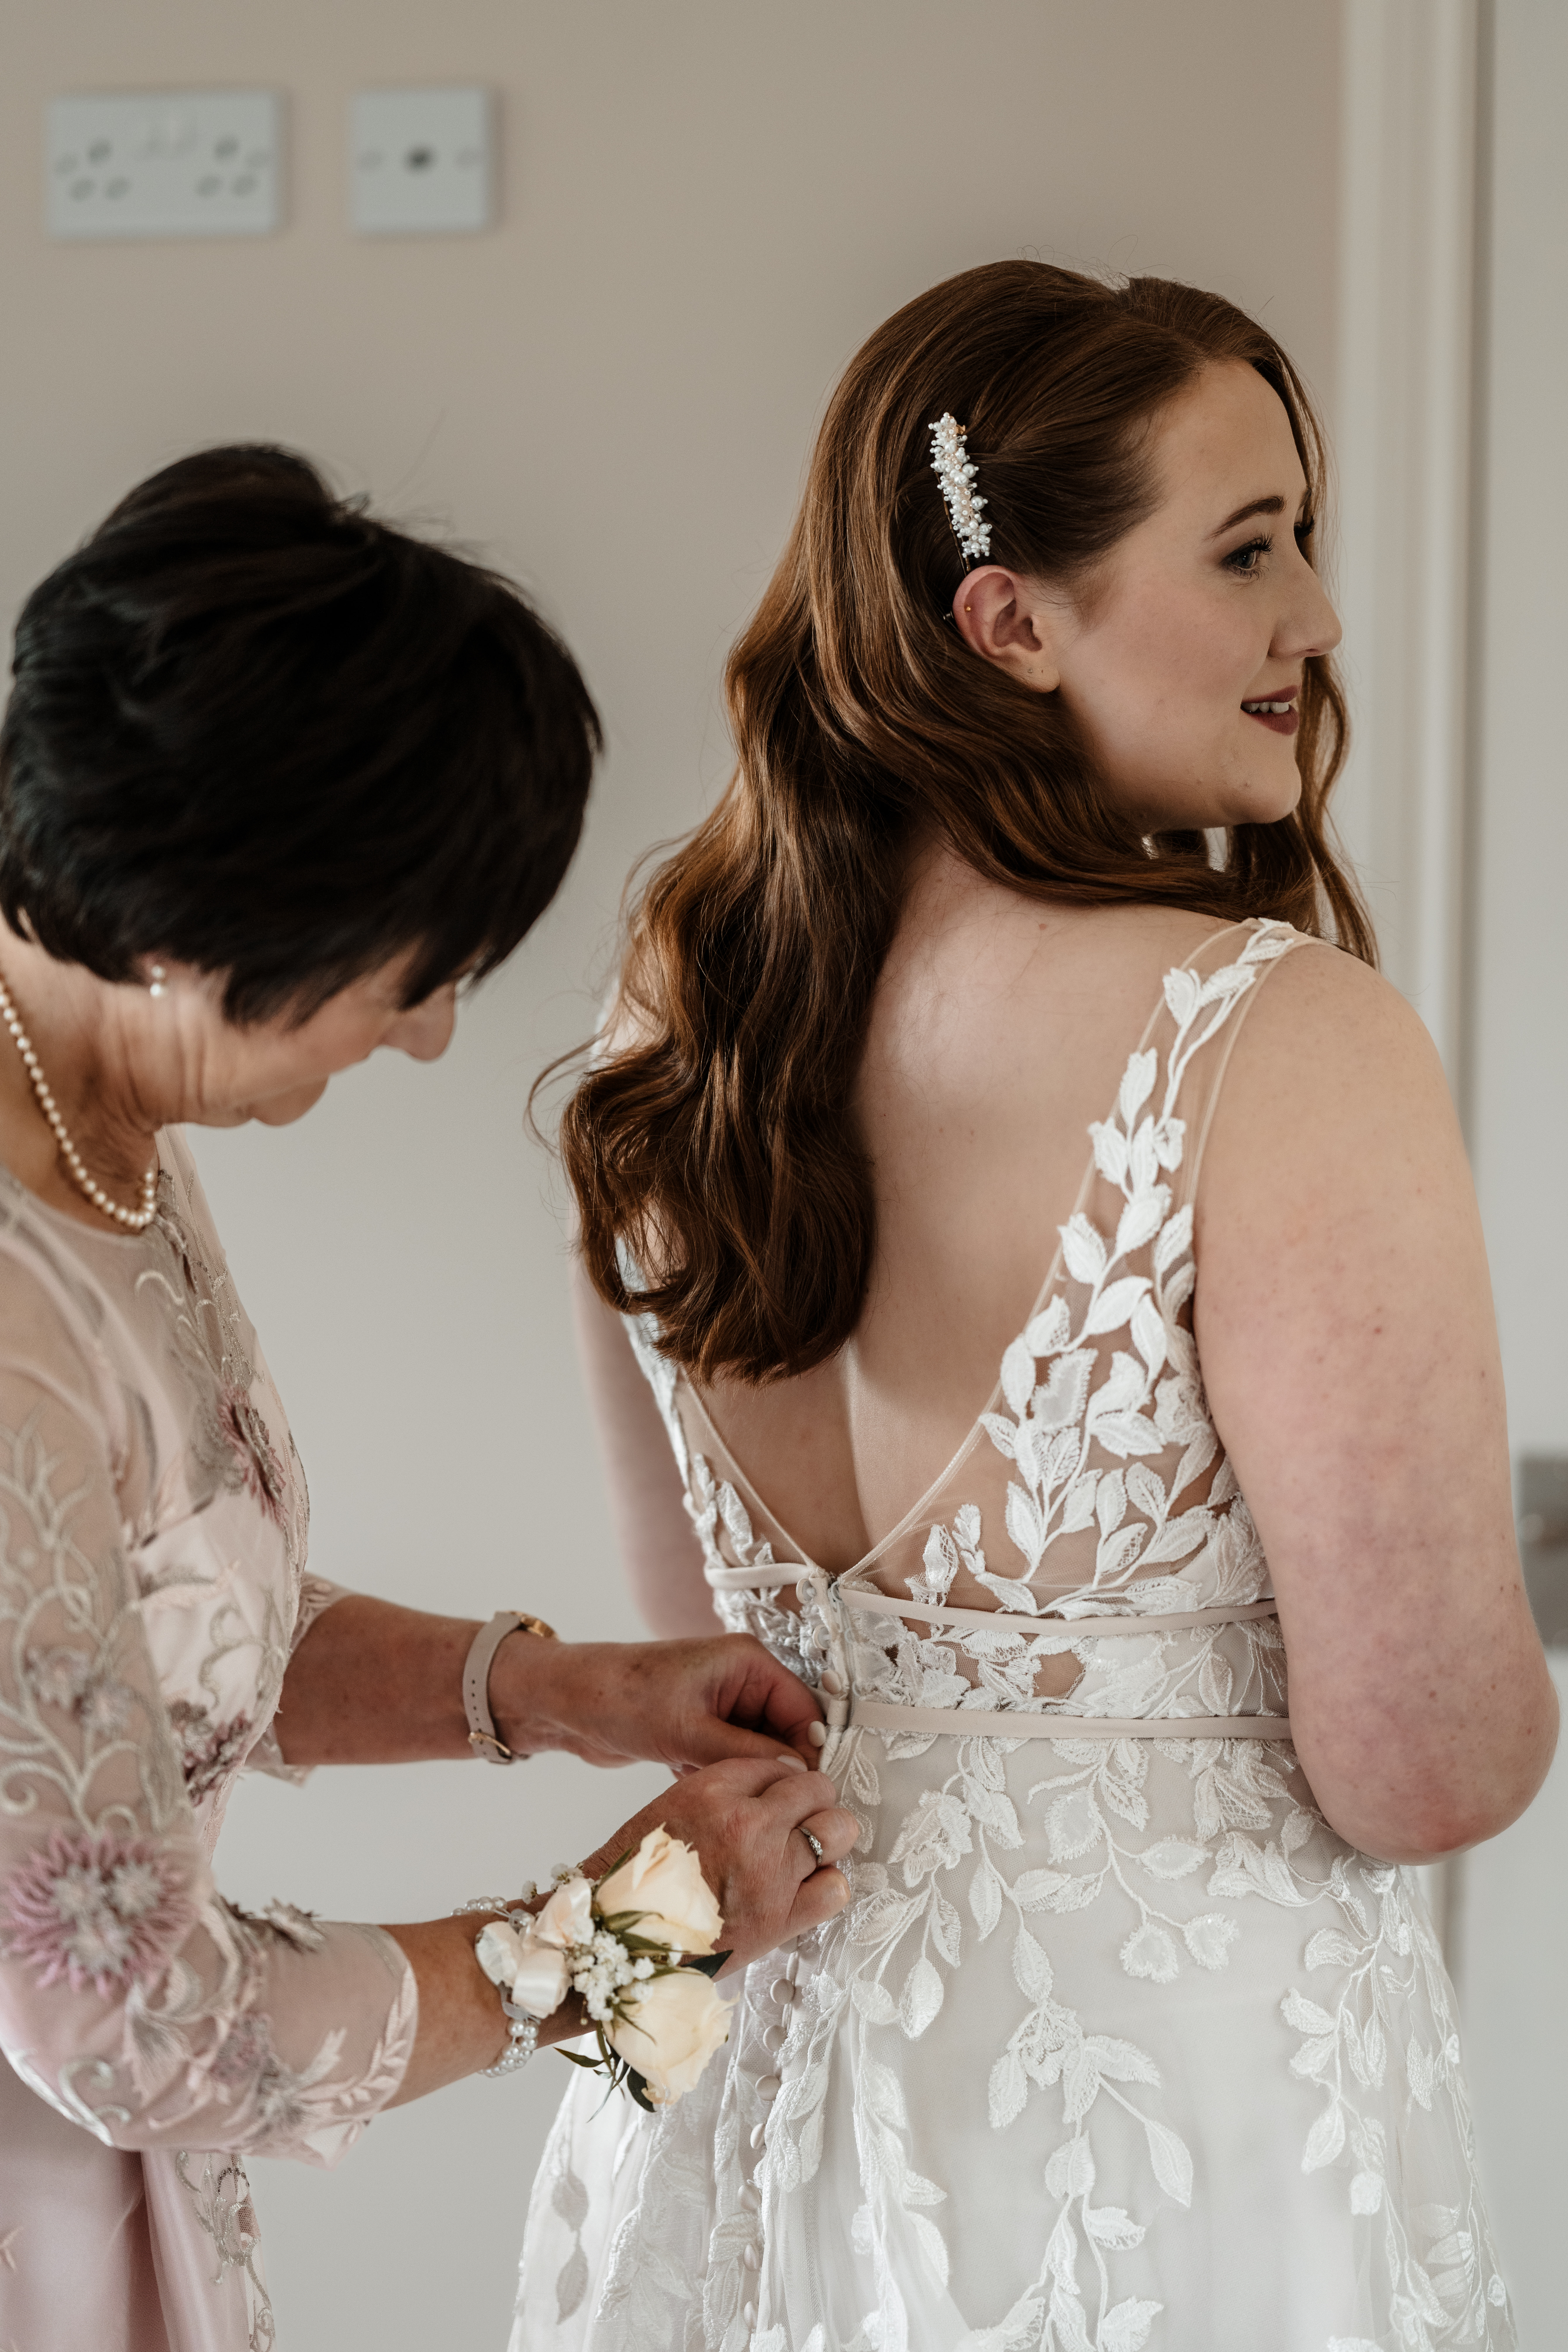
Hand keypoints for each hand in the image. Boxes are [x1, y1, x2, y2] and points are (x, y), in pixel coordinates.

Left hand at [492, 1632, 824, 1770]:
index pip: (804, 1710)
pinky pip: (730, 1760)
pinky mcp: (702, 1728)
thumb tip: (797, 1774)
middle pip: (785, 1732)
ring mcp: (721, 1705)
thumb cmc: (621, 1698)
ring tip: (703, 1776)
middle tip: (756, 1799)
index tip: (808, 1793)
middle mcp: (740, 1680)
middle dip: (770, 1767)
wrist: (566, 1703)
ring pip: (756, 1752)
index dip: (811, 1752)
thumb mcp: (688, 1730)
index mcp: (748, 1662)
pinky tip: (683, 1773)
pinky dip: (714, 1775)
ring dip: (738, 1774)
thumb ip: (747, 1753)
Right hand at [574, 1754, 856, 1971]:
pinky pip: (835, 1887)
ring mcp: (768, 1872)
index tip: (778, 1797)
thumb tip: (775, 1790)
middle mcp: (746, 1824)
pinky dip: (828, 1883)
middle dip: (812, 1800)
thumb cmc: (638, 1876)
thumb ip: (725, 1793)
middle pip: (815, 1788)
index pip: (776, 1765)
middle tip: (800, 1819)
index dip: (781, 1781)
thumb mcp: (673, 1807)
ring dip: (828, 1836)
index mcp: (712, 1791)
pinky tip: (806, 1886)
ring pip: (836, 1830)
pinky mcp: (779, 1919)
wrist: (617, 1940)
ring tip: (809, 1850)